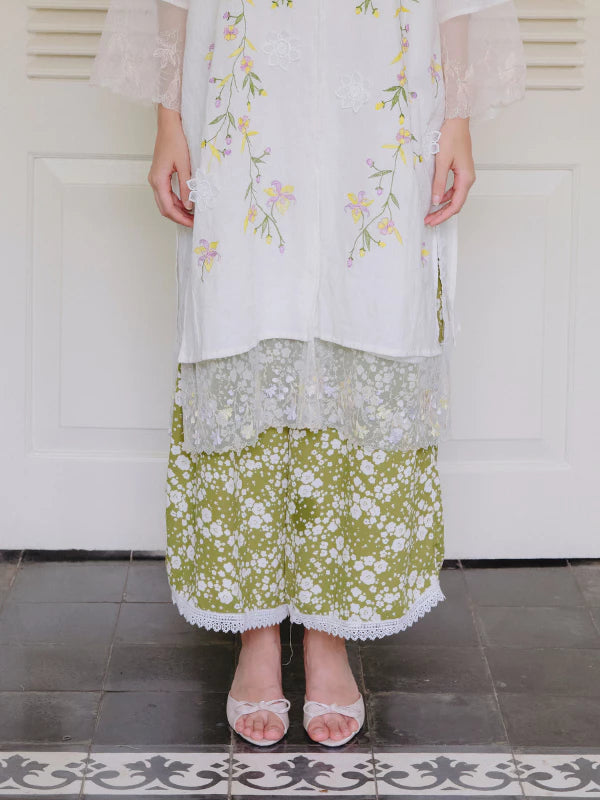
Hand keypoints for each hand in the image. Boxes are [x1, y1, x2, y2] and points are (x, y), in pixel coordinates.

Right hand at [148, 105, 193, 227]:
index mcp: (158, 180)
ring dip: (178, 210)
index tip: (193, 223)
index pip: (168, 207)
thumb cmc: (176, 140)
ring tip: (192, 215)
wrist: (169, 124)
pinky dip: (176, 202)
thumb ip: (187, 186)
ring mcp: (156, 178)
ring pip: (165, 202)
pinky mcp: (160, 175)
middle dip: (179, 217)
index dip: (180, 218)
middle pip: (164, 208)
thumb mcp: (185, 165)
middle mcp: (154, 181)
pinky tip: (187, 204)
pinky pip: (166, 194)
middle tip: (194, 222)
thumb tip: (190, 206)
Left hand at [424, 117, 475, 226]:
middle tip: (428, 221)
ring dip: (443, 206)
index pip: (455, 205)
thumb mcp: (442, 161)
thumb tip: (435, 201)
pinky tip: (435, 198)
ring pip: (455, 197)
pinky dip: (444, 196)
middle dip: (442, 214)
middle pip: (456, 203)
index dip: (443, 216)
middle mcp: (468, 178)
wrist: (456, 120)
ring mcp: (465, 174)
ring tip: (430, 213)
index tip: (431, 221)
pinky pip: (453, 188)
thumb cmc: (450, 136)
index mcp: (466, 178)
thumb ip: (439, 182)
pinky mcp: (460, 170)